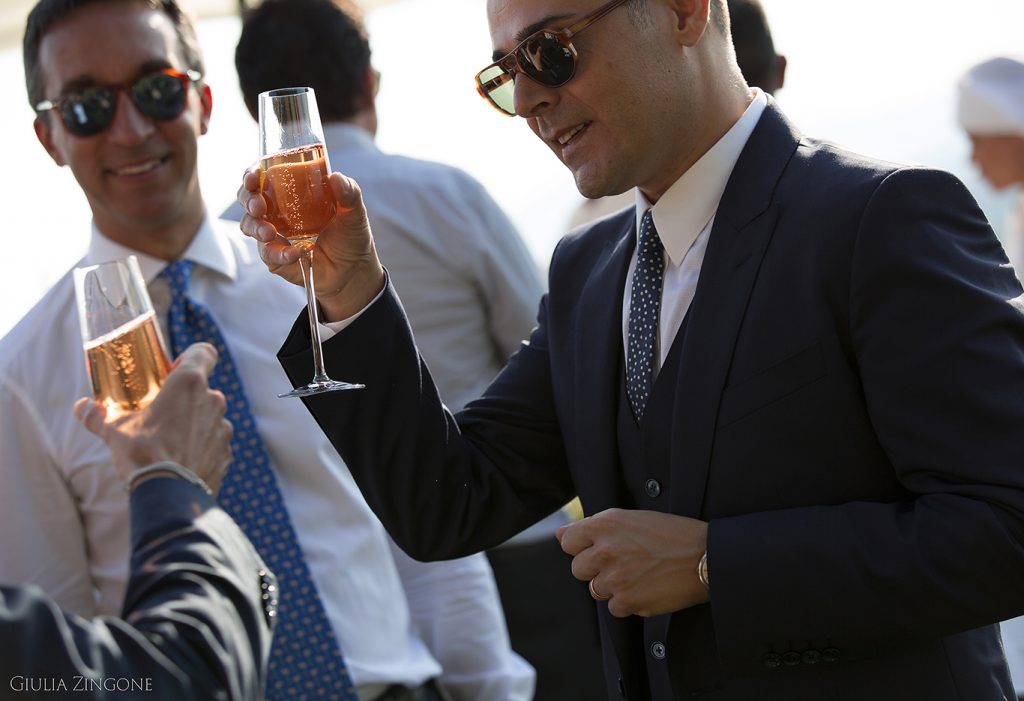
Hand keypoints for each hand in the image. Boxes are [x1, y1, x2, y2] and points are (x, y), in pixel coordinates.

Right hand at [75, 343, 232, 492]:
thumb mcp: (113, 431)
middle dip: (185, 397)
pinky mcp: (227, 451)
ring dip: (193, 423)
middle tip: (162, 412)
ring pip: (208, 416)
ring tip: (169, 440)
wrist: (167, 493)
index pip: (204, 352)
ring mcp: (223, 427)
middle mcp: (213, 400)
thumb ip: (96, 416)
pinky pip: (214, 441)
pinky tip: (182, 459)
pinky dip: (201, 446)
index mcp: (189, 383)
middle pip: (202, 388)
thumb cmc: (141, 454)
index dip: (192, 357)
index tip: (175, 370)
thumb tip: (82, 407)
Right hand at [237, 167, 385, 321]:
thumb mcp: (353, 212)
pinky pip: (268, 253)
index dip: (252, 174)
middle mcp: (277, 211)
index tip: (254, 176)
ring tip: (269, 233)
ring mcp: (274, 235)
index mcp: (291, 193)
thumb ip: (349, 192)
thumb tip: (336, 176)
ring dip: (255, 227)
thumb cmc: (350, 236)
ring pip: (249, 225)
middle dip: (248, 199)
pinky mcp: (275, 257)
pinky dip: (279, 253)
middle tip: (258, 206)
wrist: (353, 269)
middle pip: (248, 198)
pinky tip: (295, 253)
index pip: (263, 177)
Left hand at [556, 508, 708, 617]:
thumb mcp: (632, 518)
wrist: (706, 557)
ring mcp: (615, 578)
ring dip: (612, 586)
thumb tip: (560, 534)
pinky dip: (627, 602)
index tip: (596, 549)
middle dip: (595, 569)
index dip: (582, 547)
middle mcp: (605, 550)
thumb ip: (595, 527)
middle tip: (622, 563)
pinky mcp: (627, 601)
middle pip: (578, 569)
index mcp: (605, 524)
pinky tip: (646, 588)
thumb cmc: (673, 534)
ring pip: (595, 590)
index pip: (568, 541)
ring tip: (638, 574)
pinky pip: (614, 607)